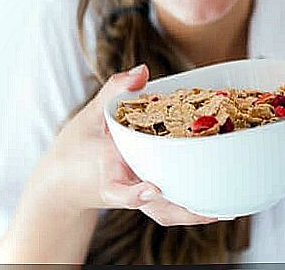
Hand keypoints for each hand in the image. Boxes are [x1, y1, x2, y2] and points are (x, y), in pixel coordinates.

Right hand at [37, 64, 216, 225]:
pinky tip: (213, 204)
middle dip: (184, 209)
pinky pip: (166, 208)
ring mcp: (134, 197)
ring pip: (164, 213)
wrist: (62, 182)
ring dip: (192, 213)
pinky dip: (188, 208)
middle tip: (215, 208)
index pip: (117, 188)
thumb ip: (115, 90)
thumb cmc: (75, 148)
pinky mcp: (142, 200)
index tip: (152, 189)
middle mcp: (123, 188)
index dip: (134, 193)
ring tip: (223, 210)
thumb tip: (143, 70)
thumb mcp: (90, 114)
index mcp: (107, 169)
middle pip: (155, 207)